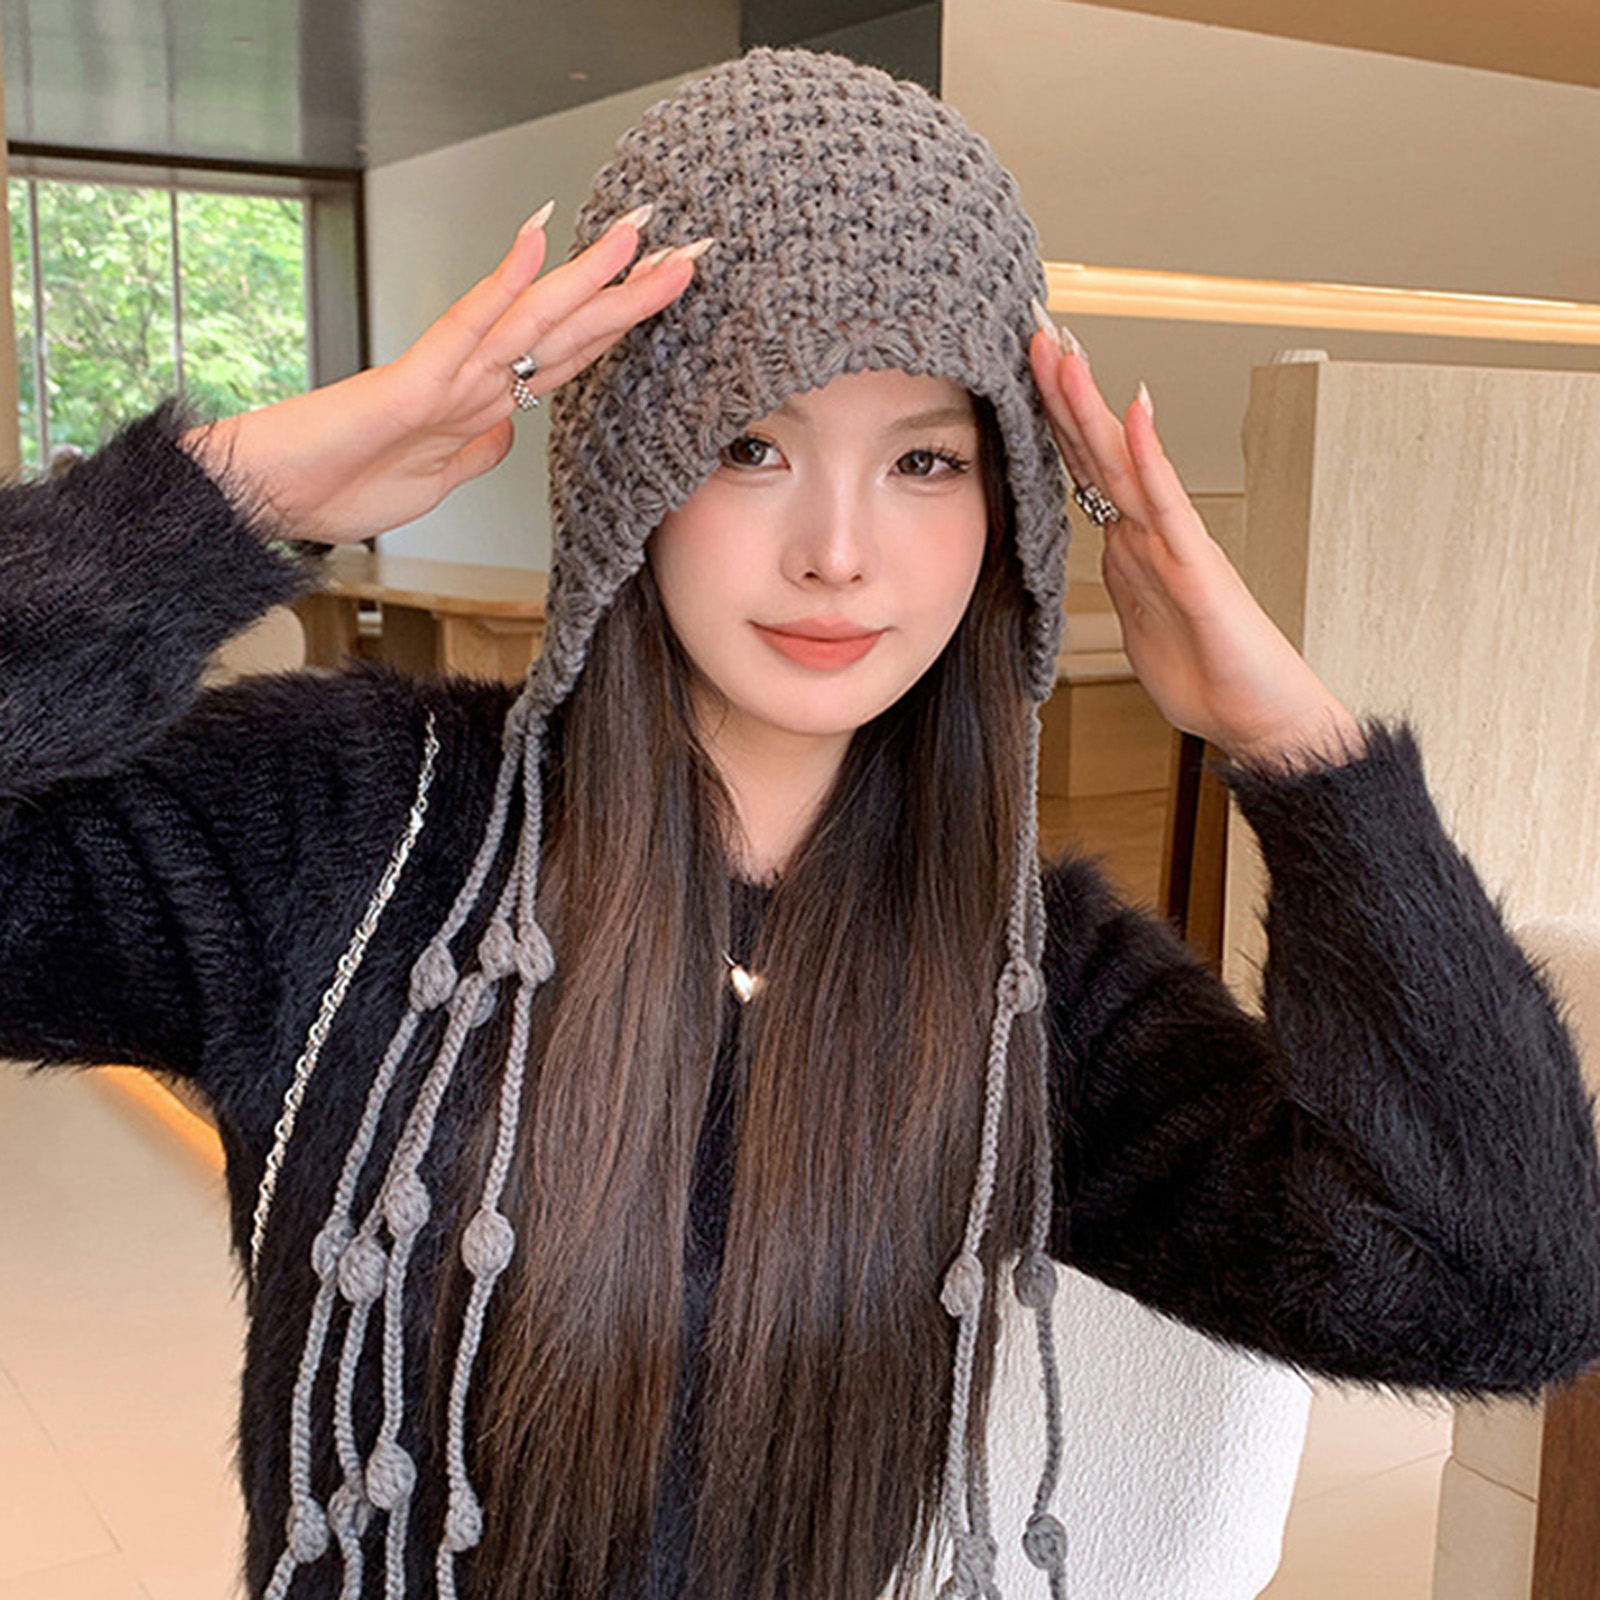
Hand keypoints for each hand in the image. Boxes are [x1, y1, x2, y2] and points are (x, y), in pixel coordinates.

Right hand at [184, 205, 704, 544]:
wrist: (274, 500)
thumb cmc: (339, 485)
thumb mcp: (436, 481)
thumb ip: (476, 452)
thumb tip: (508, 434)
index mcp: (482, 403)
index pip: (569, 355)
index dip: (621, 326)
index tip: (667, 296)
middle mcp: (472, 379)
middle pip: (567, 327)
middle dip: (630, 291)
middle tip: (688, 252)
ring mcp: (445, 375)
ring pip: (531, 318)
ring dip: (587, 277)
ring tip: (637, 237)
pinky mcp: (411, 384)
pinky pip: (466, 328)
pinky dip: (501, 285)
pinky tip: (534, 243)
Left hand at [1028, 310, 1363, 772]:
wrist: (1261, 718)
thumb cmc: (1211, 675)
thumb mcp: (1140, 626)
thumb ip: (1121, 584)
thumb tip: (1102, 555)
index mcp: (1133, 547)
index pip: (1082, 471)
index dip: (1051, 423)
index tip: (1024, 375)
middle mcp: (1152, 534)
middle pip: (1096, 452)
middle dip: (1064, 393)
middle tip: (1037, 332)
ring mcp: (1175, 546)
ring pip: (1124, 464)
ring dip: (1093, 407)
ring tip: (1068, 353)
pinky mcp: (1197, 570)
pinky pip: (1167, 506)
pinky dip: (1148, 458)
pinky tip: (1135, 413)